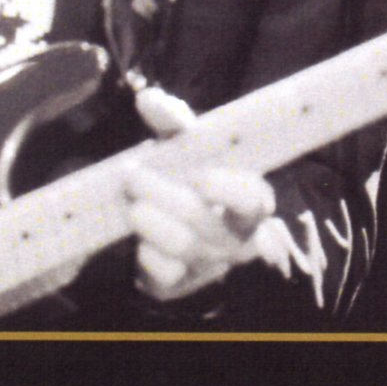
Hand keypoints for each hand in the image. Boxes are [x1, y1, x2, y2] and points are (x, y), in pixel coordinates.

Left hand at [122, 86, 277, 301]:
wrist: (168, 225)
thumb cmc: (185, 176)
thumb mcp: (183, 145)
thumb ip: (170, 119)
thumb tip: (148, 100)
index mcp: (249, 203)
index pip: (254, 200)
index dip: (228, 190)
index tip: (198, 176)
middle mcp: (237, 239)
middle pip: (204, 222)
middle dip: (163, 196)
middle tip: (133, 175)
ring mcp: (210, 265)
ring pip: (182, 247)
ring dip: (150, 221)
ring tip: (132, 204)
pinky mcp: (181, 286)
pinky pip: (164, 274)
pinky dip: (147, 253)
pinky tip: (138, 238)